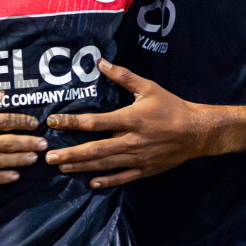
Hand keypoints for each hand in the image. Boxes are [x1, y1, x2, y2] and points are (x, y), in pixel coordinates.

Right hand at [0, 92, 44, 184]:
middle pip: (6, 142)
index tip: (35, 123)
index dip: (21, 121)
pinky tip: (14, 177)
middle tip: (43, 144)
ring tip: (34, 159)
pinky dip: (1, 178)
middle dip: (27, 143)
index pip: (2, 121)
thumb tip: (0, 96)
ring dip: (19, 160)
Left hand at [42, 60, 220, 187]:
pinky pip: (122, 178)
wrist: (197, 132)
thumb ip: (123, 76)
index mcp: (130, 119)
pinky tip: (90, 182)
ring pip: (104, 165)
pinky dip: (106, 181)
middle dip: (70, 154)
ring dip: (81, 167)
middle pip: (95, 149)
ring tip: (61, 168)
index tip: (53, 122)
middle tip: (48, 157)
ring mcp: (137, 158)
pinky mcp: (145, 170)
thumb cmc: (171, 107)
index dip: (71, 123)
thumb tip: (101, 62)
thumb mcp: (148, 87)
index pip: (95, 122)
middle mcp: (131, 141)